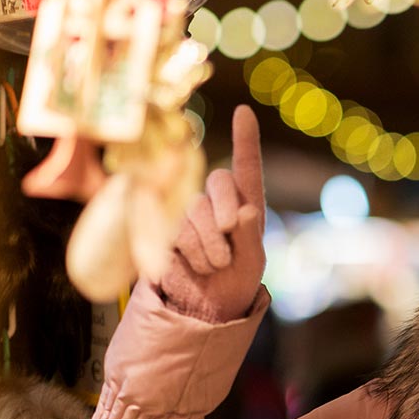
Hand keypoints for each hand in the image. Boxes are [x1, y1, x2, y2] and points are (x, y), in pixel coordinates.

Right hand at [155, 105, 266, 321]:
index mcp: (246, 204)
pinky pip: (176, 230)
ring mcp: (189, 214)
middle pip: (218, 181)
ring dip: (209, 243)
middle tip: (230, 241)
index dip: (245, 139)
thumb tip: (245, 211)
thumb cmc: (236, 281)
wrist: (205, 307)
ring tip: (216, 265)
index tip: (244, 111)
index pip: (247, 167)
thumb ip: (250, 236)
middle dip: (225, 210)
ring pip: (196, 209)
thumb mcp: (252, 262)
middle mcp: (217, 202)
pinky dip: (192, 252)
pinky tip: (197, 267)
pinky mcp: (166, 230)